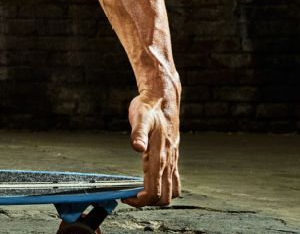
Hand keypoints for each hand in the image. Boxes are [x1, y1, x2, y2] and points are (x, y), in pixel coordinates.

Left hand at [122, 90, 180, 206]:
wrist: (163, 98)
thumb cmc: (149, 107)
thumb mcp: (140, 117)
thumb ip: (138, 133)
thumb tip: (137, 147)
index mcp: (159, 156)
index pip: (153, 191)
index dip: (140, 201)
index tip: (125, 197)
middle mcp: (168, 161)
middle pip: (165, 197)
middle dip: (147, 202)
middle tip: (129, 196)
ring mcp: (173, 160)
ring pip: (172, 191)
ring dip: (157, 197)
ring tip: (138, 191)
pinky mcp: (173, 156)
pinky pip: (174, 180)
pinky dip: (164, 187)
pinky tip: (149, 180)